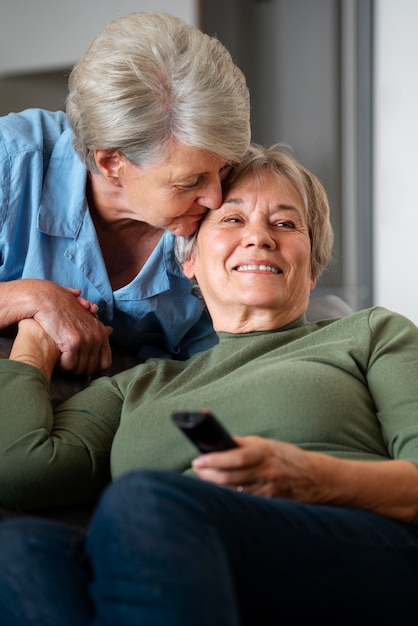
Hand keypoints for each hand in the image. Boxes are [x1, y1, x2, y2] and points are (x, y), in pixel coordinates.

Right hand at [0, 279, 111, 374]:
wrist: (46, 299)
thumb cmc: (63, 306)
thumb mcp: (85, 313)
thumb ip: (97, 324)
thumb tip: (110, 330)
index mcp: (101, 331)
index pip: (105, 362)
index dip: (92, 368)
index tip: (80, 365)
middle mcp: (97, 336)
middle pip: (91, 368)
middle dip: (78, 369)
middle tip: (67, 364)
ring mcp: (86, 339)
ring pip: (79, 368)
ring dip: (69, 367)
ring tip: (61, 360)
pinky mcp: (73, 342)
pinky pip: (69, 365)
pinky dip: (61, 365)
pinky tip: (56, 358)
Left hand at [192, 435, 313, 498]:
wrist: (314, 478)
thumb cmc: (286, 457)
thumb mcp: (266, 444)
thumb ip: (242, 445)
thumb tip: (217, 443)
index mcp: (265, 453)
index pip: (236, 457)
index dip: (214, 460)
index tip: (198, 459)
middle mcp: (266, 472)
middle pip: (230, 477)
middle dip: (208, 474)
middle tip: (196, 468)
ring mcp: (267, 490)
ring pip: (232, 490)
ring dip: (214, 484)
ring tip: (203, 476)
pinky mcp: (267, 503)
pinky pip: (242, 499)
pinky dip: (227, 494)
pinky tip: (218, 489)